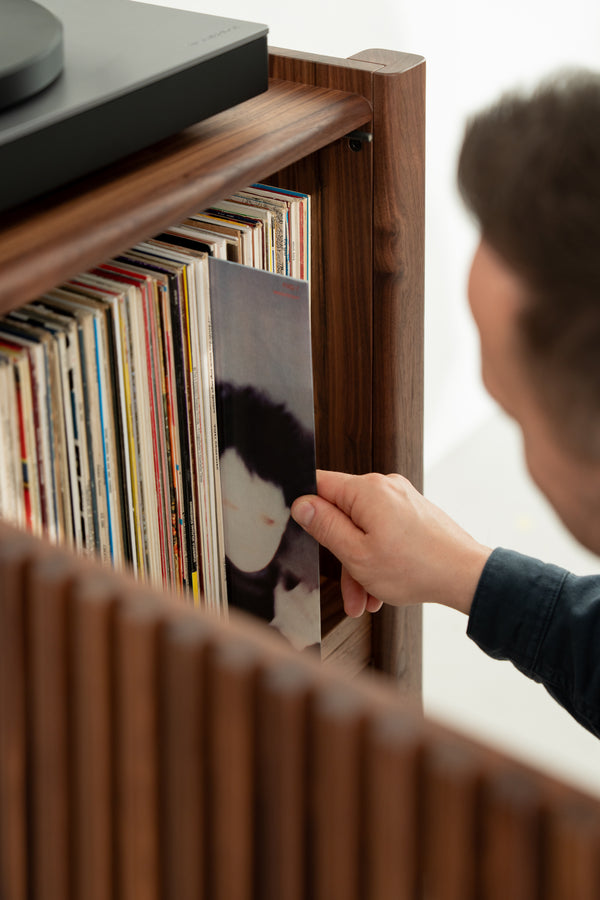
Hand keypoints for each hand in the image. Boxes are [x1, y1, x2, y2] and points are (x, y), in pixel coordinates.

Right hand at [291, 470, 491, 617]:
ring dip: (361, 565)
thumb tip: (302, 504)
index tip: (304, 533)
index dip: (306, 507)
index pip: (320, 483)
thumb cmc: (416, 567)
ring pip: (365, 529)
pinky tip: (382, 588)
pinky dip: (379, 558)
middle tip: (348, 590)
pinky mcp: (413, 512)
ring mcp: (402, 499)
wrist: (466, 576)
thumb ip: (325, 526)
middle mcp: (385, 486)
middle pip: (343, 514)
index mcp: (367, 490)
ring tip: (367, 599)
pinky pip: (384, 531)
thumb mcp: (356, 554)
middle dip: (342, 555)